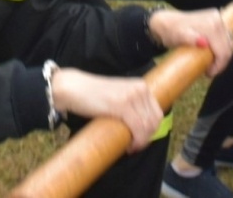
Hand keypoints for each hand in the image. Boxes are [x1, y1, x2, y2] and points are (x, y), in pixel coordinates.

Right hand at [48, 69, 162, 152]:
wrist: (75, 87)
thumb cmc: (94, 95)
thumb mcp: (119, 96)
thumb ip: (132, 105)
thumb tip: (143, 127)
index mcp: (141, 86)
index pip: (157, 113)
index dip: (152, 130)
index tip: (141, 140)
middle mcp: (140, 89)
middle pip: (155, 121)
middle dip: (147, 138)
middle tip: (135, 146)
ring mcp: (132, 96)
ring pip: (148, 126)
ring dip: (141, 141)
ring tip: (130, 147)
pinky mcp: (122, 105)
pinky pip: (138, 128)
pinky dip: (136, 141)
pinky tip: (128, 146)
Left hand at [148, 8, 232, 76]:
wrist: (166, 21)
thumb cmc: (171, 31)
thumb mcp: (178, 37)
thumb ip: (190, 39)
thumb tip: (204, 43)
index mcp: (211, 24)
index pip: (223, 50)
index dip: (218, 66)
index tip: (208, 74)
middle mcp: (217, 19)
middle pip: (228, 47)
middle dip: (221, 62)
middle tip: (209, 72)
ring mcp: (218, 18)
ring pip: (228, 43)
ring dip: (222, 56)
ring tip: (210, 65)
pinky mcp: (217, 20)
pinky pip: (225, 38)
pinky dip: (221, 48)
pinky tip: (212, 55)